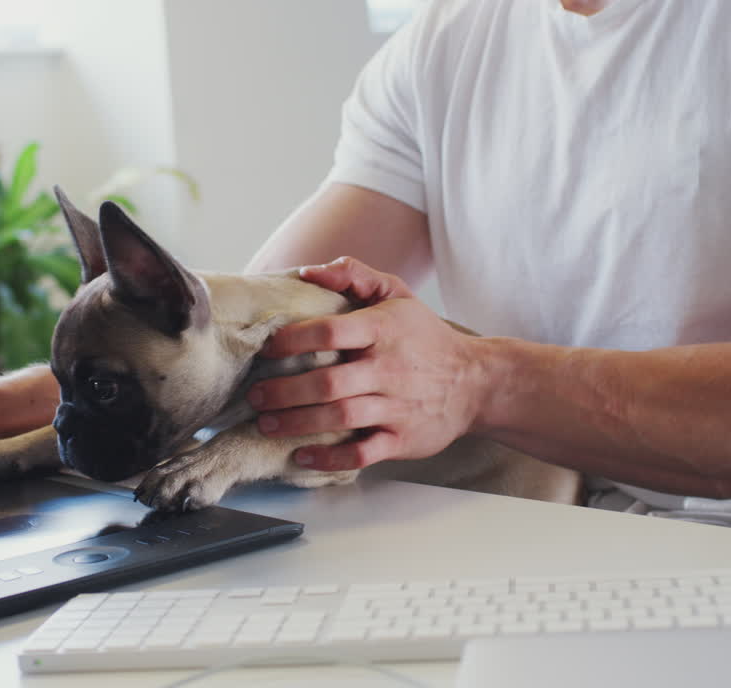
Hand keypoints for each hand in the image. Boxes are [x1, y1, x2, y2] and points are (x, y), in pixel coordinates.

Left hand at [247, 257, 486, 470]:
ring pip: (340, 417)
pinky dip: (330, 458)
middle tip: (255, 394)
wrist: (476, 381)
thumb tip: (309, 271)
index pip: (329, 332)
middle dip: (284, 391)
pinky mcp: (403, 439)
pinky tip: (303, 455)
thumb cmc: (425, 336)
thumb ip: (354, 275)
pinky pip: (362, 453)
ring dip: (297, 423)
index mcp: (383, 330)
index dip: (291, 340)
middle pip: (327, 382)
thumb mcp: (397, 295)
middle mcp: (388, 369)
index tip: (266, 349)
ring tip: (266, 424)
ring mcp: (396, 407)